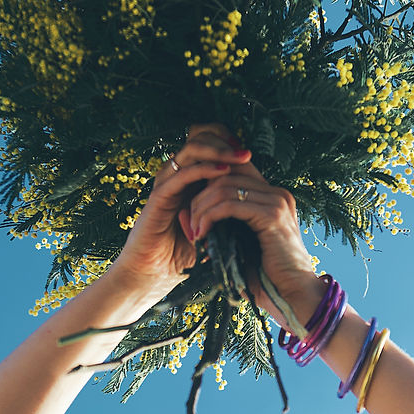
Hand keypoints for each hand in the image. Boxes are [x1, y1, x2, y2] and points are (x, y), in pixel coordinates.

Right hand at [111, 124, 252, 297]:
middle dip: (222, 139)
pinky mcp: (159, 198)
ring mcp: (165, 185)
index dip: (224, 140)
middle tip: (244, 150)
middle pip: (196, 139)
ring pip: (189, 151)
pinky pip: (181, 175)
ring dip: (217, 150)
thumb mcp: (213, 225)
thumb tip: (258, 200)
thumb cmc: (184, 253)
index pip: (204, 143)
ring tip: (239, 157)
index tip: (247, 151)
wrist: (155, 275)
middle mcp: (174, 176)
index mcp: (187, 180)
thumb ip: (227, 209)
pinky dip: (203, 170)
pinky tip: (223, 172)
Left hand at [182, 125, 323, 327]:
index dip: (207, 182)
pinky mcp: (272, 216)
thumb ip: (217, 226)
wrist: (293, 297)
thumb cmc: (265, 278)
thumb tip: (184, 214)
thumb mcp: (236, 245)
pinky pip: (229, 204)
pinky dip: (210, 216)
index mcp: (272, 197)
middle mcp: (277, 193)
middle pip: (225, 173)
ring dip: (201, 208)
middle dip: (199, 196)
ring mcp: (277, 202)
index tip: (190, 209)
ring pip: (223, 187)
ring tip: (194, 232)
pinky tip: (202, 234)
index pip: (234, 169)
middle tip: (188, 223)